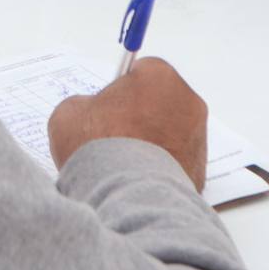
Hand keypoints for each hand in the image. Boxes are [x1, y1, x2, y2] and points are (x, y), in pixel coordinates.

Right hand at [47, 58, 208, 191]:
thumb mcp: (68, 114)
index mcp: (158, 76)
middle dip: (139, 118)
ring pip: (170, 134)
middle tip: (111, 139)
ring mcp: (198, 137)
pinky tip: (137, 180)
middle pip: (159, 103)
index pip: (140, 74)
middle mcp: (187, 102)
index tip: (106, 111)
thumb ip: (82, 105)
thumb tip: (88, 113)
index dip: (119, 93)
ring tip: (123, 165)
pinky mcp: (200, 170)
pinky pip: (177, 163)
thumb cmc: (99, 148)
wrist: (126, 195)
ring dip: (151, 144)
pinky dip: (160, 169)